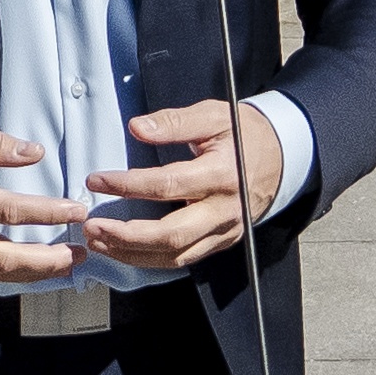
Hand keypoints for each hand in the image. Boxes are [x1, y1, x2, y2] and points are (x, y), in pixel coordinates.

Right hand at [0, 106, 99, 284]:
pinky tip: (27, 267)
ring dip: (30, 272)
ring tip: (63, 265)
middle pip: (1, 258)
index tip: (77, 211)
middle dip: (46, 260)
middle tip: (80, 253)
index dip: (47, 214)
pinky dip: (2, 273)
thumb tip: (33, 153)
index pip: (7, 212)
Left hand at [81, 97, 290, 274]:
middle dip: (127, 235)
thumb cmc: (244, 134)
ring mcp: (225, 230)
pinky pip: (184, 259)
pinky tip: (124, 251)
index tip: (97, 180)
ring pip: (175, 255)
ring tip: (99, 242)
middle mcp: (225, 209)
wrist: (283, 157)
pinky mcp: (222, 242)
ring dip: (132, 253)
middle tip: (92, 227)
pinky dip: (150, 259)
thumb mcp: (213, 115)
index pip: (168, 185)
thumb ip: (175, 121)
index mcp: (223, 173)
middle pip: (172, 234)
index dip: (129, 185)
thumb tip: (138, 127)